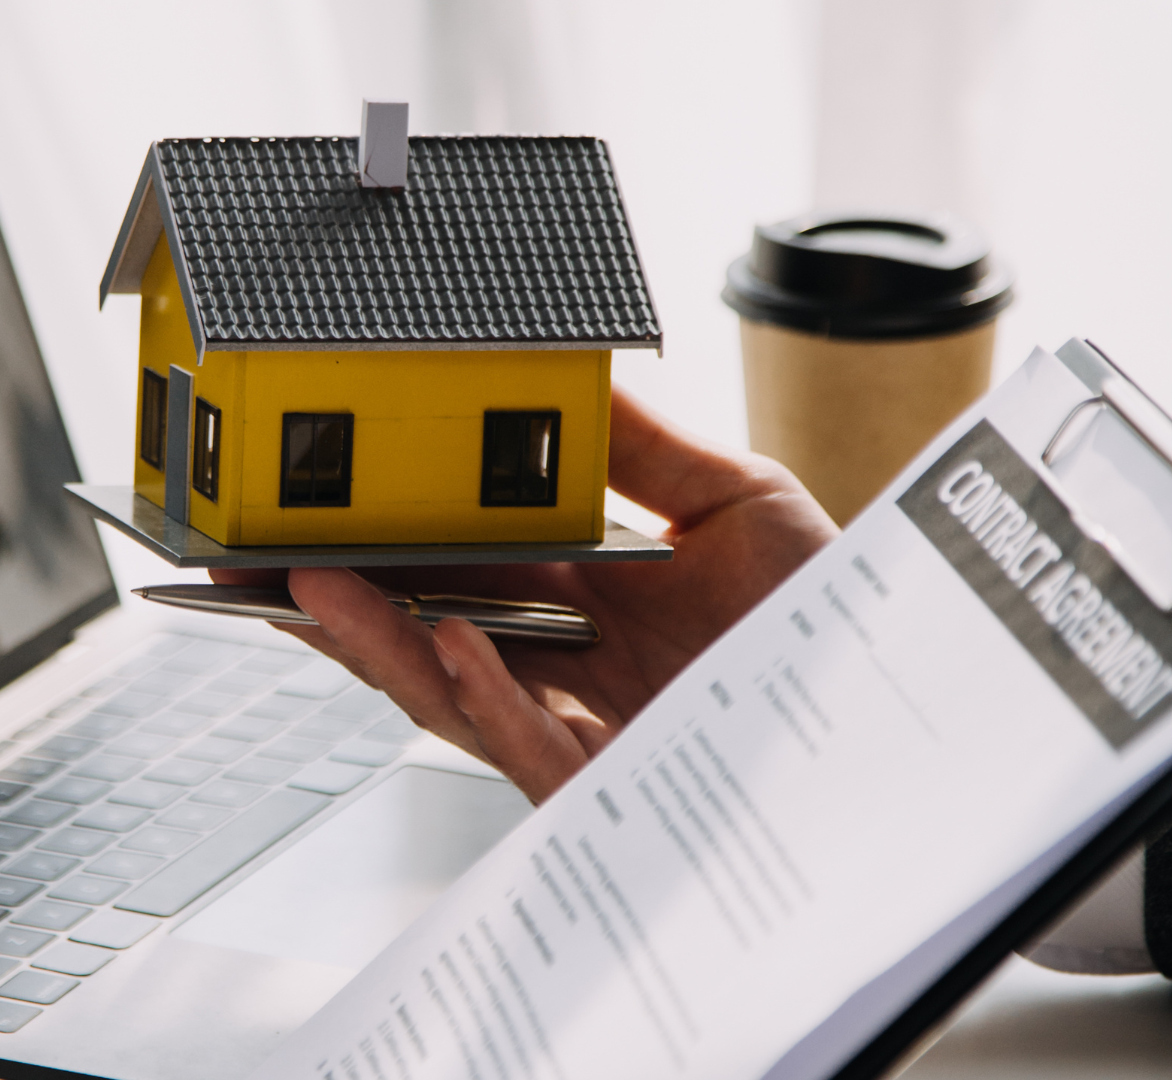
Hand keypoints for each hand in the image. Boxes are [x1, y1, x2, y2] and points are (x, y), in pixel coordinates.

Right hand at [213, 385, 837, 803]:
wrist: (913, 690)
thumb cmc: (829, 614)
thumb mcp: (732, 498)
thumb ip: (638, 447)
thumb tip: (563, 381)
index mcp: (577, 609)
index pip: (450, 579)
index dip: (375, 552)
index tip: (309, 519)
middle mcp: (564, 675)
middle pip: (423, 641)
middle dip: (336, 609)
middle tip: (258, 569)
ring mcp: (581, 734)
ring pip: (452, 698)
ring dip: (382, 646)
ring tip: (317, 594)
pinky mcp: (613, 784)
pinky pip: (532, 743)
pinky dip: (488, 695)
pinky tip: (458, 646)